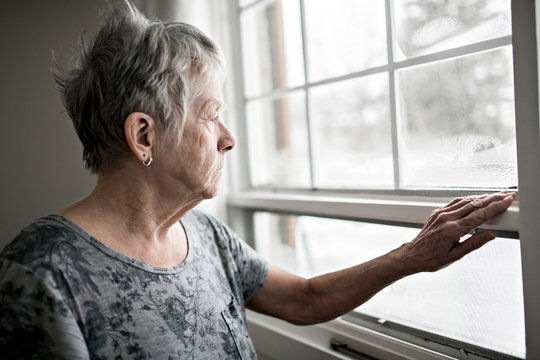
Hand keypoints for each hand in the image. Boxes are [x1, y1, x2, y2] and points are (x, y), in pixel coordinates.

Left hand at [395, 192, 515, 273]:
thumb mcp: (455, 256)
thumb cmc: (431, 259)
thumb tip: (490, 235)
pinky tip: (477, 198)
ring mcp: (441, 214)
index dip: (495, 206)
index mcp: (452, 230)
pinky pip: (456, 202)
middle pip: (474, 204)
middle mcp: (446, 218)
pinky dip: (469, 199)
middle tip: (507, 194)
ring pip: (465, 201)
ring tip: (496, 195)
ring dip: (482, 196)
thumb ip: (474, 244)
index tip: (507, 201)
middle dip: (493, 198)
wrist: (412, 255)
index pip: (479, 215)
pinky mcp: (437, 212)